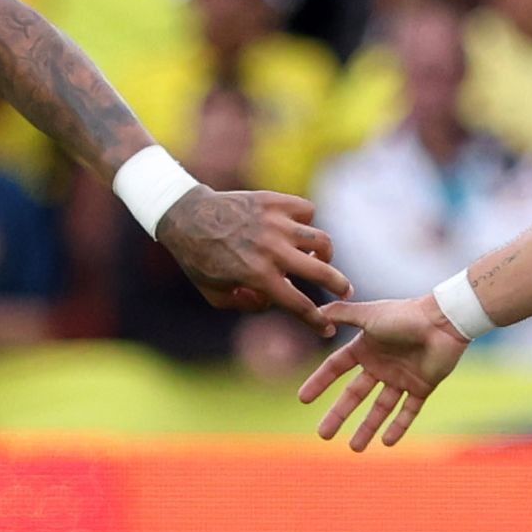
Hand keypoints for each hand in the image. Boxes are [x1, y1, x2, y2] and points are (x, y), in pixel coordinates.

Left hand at [159, 185, 350, 315]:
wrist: (186, 217)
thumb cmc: (199, 260)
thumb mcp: (215, 296)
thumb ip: (246, 306)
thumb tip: (271, 302)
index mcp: (258, 276)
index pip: (298, 305)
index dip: (317, 321)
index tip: (328, 329)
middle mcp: (271, 250)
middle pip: (321, 271)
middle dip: (339, 286)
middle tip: (345, 291)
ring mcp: (275, 223)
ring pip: (320, 239)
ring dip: (326, 253)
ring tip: (321, 258)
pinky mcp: (274, 202)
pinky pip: (306, 211)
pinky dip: (306, 221)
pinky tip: (297, 229)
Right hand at [295, 293, 468, 450]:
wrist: (443, 321)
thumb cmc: (405, 315)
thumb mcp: (367, 314)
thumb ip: (340, 314)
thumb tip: (314, 314)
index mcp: (366, 348)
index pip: (336, 368)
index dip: (319, 382)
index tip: (303, 399)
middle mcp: (381, 365)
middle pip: (354, 395)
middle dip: (338, 415)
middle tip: (323, 435)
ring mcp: (401, 377)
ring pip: (380, 408)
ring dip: (367, 428)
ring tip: (354, 448)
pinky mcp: (422, 387)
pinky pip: (408, 411)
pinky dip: (398, 426)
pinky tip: (386, 442)